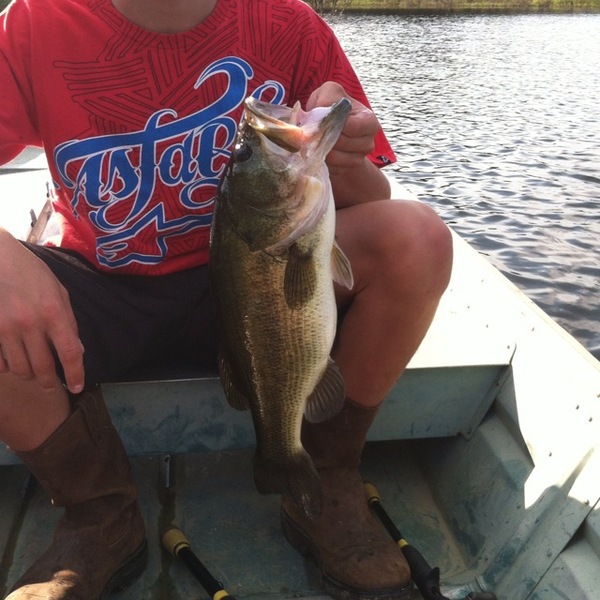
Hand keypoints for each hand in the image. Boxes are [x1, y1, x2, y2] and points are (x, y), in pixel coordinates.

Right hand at [0, 231, 83, 392]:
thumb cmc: (31, 274)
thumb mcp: (59, 292)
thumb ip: (68, 322)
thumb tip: (76, 352)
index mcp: (53, 312)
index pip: (69, 352)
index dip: (75, 374)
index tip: (77, 387)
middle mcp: (30, 322)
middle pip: (43, 368)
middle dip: (49, 382)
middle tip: (50, 385)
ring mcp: (5, 327)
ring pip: (19, 369)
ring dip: (27, 374)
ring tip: (31, 368)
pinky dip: (6, 366)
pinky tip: (10, 358)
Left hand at [306, 82, 389, 205]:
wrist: (328, 130)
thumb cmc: (329, 107)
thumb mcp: (328, 93)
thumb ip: (327, 96)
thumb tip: (323, 109)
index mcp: (369, 120)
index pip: (354, 127)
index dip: (335, 124)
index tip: (322, 120)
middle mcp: (368, 140)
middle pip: (343, 143)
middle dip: (325, 137)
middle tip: (315, 132)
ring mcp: (360, 157)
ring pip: (336, 157)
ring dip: (321, 149)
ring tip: (316, 140)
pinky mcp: (348, 169)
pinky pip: (332, 168)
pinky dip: (322, 159)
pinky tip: (320, 150)